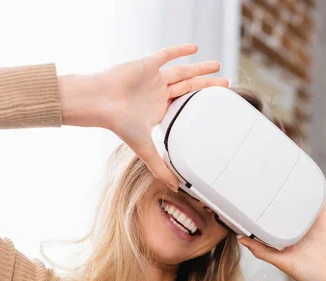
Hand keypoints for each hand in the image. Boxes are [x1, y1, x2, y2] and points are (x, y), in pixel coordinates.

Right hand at [59, 44, 228, 190]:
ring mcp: (153, 79)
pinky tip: (195, 48)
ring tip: (218, 65)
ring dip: (200, 68)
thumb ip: (160, 168)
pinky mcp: (147, 64)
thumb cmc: (119, 125)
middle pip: (188, 88)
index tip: (214, 105)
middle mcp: (157, 94)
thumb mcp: (145, 150)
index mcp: (158, 111)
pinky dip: (180, 50)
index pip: (183, 107)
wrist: (100, 103)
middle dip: (207, 86)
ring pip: (182, 71)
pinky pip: (167, 55)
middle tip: (226, 84)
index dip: (198, 105)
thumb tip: (175, 187)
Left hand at [239, 166, 325, 280]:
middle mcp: (306, 227)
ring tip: (307, 162)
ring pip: (318, 198)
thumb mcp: (282, 262)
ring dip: (314, 182)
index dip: (272, 201)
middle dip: (290, 187)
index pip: (280, 213)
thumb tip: (241, 239)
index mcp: (291, 234)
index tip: (261, 185)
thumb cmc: (308, 277)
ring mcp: (323, 224)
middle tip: (281, 166)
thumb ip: (262, 251)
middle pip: (297, 202)